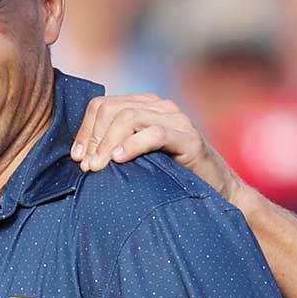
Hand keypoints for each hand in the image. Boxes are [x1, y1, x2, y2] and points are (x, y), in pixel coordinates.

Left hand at [70, 94, 246, 205]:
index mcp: (145, 108)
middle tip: (86, 166)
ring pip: (129, 117)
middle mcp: (160, 107)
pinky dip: (132, 145)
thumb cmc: (174, 179)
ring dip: (107, 142)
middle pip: (112, 108)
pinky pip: (154, 133)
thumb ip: (117, 150)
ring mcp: (176, 119)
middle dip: (94, 137)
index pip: (103, 105)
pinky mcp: (188, 137)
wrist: (219, 192)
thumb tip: (80, 158)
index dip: (85, 130)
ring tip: (97, 167)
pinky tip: (119, 160)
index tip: (77, 158)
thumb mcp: (140, 161)